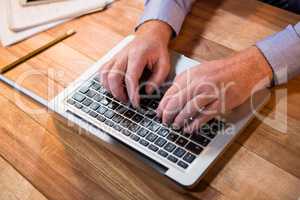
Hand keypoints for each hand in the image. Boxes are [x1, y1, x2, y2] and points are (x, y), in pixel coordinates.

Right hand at [99, 20, 171, 106]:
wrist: (150, 35)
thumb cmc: (157, 49)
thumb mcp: (165, 64)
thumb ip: (158, 79)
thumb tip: (147, 92)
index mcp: (138, 55)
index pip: (130, 77)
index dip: (132, 93)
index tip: (136, 103)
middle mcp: (124, 55)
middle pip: (113, 77)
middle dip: (118, 93)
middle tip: (127, 101)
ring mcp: (116, 56)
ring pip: (104, 74)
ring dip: (110, 88)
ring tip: (121, 95)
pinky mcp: (113, 59)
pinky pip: (102, 71)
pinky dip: (105, 81)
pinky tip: (113, 87)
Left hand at [157, 46, 272, 132]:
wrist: (245, 68)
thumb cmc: (222, 70)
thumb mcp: (199, 70)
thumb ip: (185, 82)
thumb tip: (171, 97)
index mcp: (191, 75)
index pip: (170, 92)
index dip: (163, 105)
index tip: (159, 112)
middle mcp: (199, 83)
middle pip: (176, 102)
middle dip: (168, 115)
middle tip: (165, 121)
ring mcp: (210, 93)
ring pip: (188, 110)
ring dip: (179, 120)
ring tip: (175, 126)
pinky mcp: (221, 103)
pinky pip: (203, 116)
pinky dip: (194, 124)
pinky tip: (190, 128)